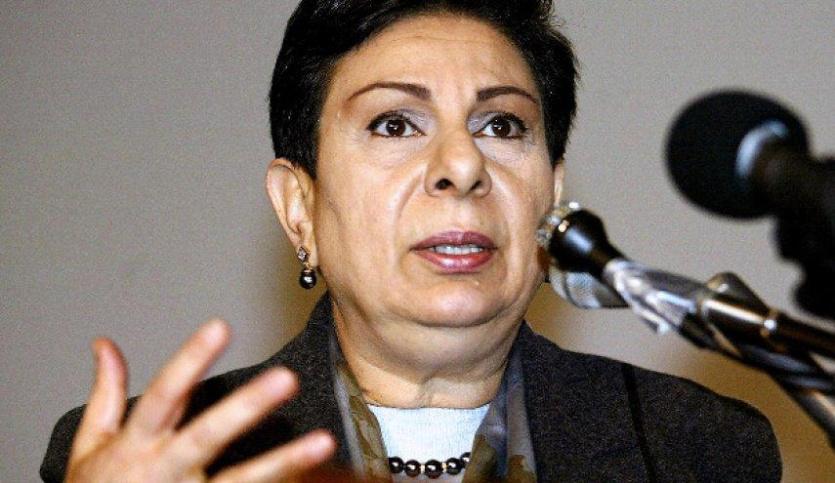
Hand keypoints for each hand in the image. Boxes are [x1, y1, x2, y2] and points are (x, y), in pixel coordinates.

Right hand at [66, 319, 335, 481]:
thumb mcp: (90, 446)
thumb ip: (105, 395)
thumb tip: (106, 346)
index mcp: (136, 445)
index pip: (164, 394)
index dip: (190, 360)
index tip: (219, 327)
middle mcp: (165, 471)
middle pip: (207, 435)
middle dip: (246, 407)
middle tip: (286, 378)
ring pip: (240, 481)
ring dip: (284, 462)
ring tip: (323, 442)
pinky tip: (316, 478)